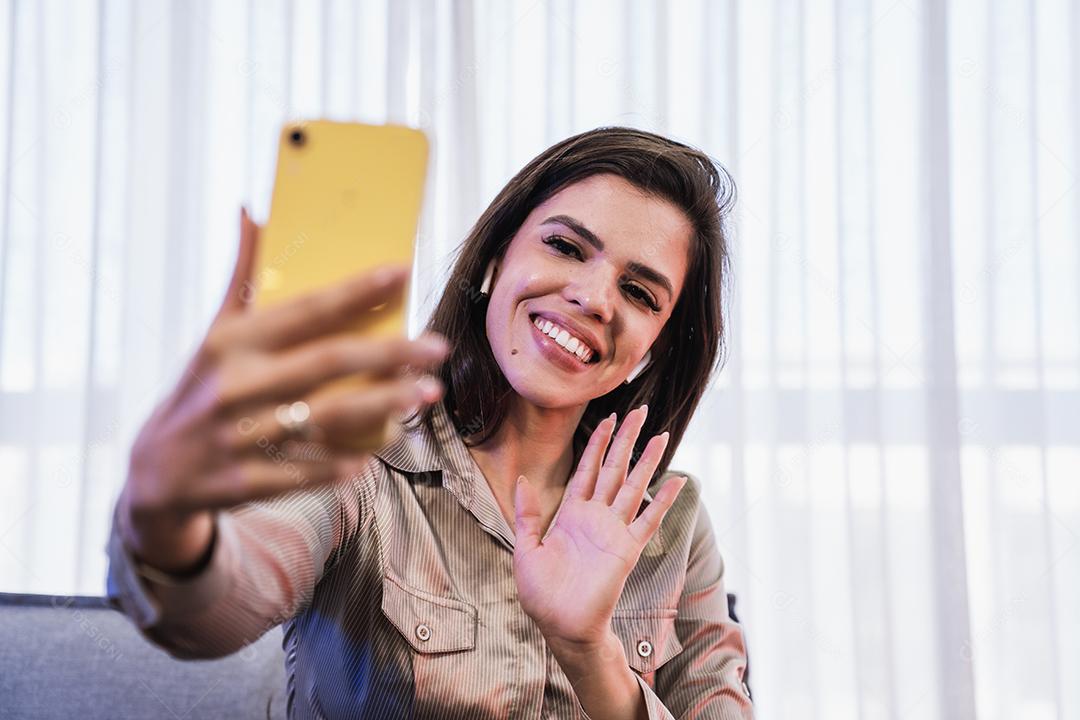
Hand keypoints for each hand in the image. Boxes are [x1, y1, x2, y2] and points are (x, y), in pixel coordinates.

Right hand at [122, 207, 449, 570]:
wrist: (157, 469)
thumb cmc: (203, 388)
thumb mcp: (215, 332)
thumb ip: (242, 277)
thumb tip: (253, 213)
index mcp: (232, 342)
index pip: (305, 309)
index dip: (356, 291)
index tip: (402, 272)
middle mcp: (237, 385)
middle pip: (328, 363)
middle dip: (390, 354)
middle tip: (438, 348)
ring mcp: (241, 436)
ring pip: (326, 418)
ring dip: (383, 405)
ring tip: (428, 392)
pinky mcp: (245, 482)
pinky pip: (305, 472)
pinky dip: (342, 464)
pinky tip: (377, 453)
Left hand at [512, 405, 687, 647]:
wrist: (562, 626)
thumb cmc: (541, 594)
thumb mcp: (525, 548)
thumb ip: (527, 513)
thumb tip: (521, 479)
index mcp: (571, 514)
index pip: (588, 469)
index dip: (597, 443)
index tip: (609, 418)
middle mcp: (596, 517)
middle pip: (614, 468)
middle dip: (626, 439)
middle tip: (640, 412)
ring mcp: (614, 531)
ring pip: (634, 486)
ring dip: (648, 460)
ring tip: (661, 435)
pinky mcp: (628, 549)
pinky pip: (649, 520)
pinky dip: (664, 500)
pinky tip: (677, 480)